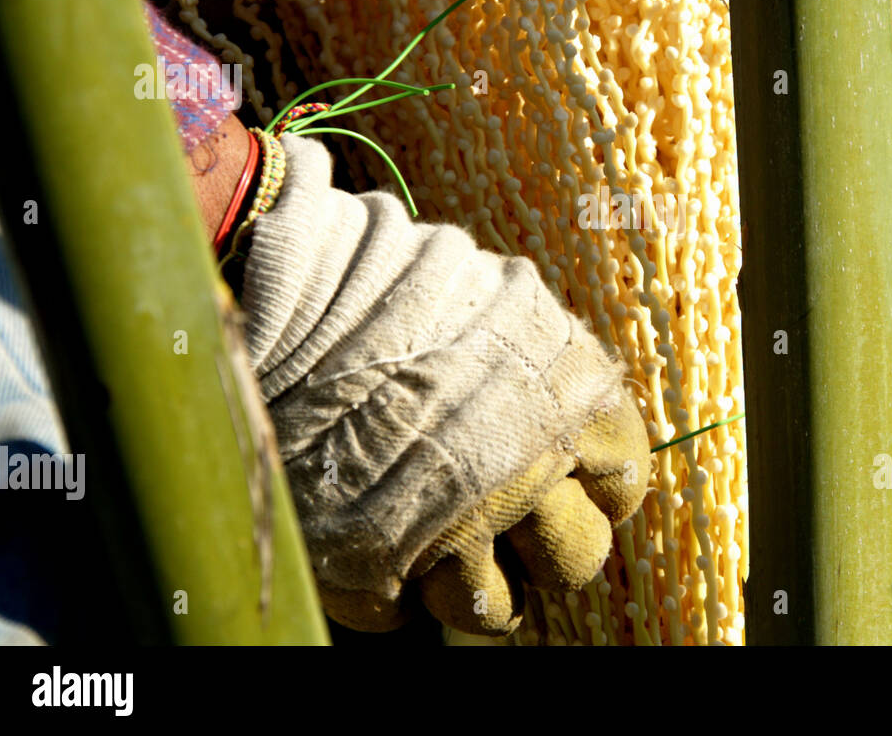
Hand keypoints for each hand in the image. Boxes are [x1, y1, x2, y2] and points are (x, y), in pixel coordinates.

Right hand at [237, 134, 649, 633]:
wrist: (270, 290)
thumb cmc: (382, 277)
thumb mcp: (489, 292)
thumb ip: (536, 354)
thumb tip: (561, 396)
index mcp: (572, 395)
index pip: (622, 481)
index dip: (591, 488)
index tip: (564, 482)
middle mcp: (527, 471)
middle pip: (574, 560)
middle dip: (539, 546)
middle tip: (496, 514)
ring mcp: (449, 529)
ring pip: (490, 607)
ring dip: (463, 579)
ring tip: (424, 532)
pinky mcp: (368, 568)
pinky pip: (394, 614)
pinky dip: (381, 582)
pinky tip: (359, 524)